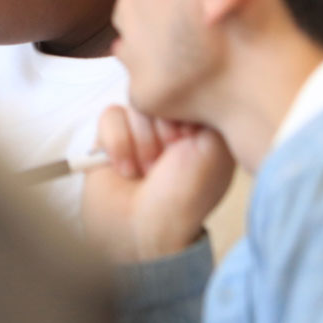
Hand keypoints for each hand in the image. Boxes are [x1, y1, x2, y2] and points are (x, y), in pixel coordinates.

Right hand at [81, 104, 234, 262]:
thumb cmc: (183, 200)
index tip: (188, 141)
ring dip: (140, 143)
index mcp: (203, 130)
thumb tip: (185, 87)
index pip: (191, 90)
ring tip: (146, 171)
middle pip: (159, 95)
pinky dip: (117, 145)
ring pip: (133, 105)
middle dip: (161, 129)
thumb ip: (208, 111)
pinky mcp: (109, 139)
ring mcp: (139, 133)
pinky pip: (109, 116)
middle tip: (167, 160)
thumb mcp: (214, 152)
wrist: (142, 234)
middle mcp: (172, 128)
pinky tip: (125, 170)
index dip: (185, 112)